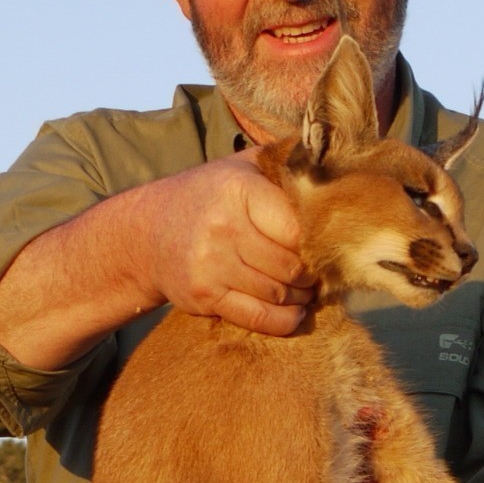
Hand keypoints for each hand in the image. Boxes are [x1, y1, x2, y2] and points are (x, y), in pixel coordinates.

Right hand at [130, 154, 313, 336]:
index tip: (325, 245)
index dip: (318, 242)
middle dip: (313, 274)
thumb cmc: (208, 196)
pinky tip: (294, 313)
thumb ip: (283, 162)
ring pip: (277, 293)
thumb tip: (335, 161)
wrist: (148, 233)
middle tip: (320, 272)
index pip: (296, 228)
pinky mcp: (204, 295)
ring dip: (301, 298)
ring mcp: (211, 265)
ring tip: (307, 290)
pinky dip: (283, 321)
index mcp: (239, 190)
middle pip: (291, 265)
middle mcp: (224, 227)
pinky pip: (256, 317)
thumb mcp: (241, 166)